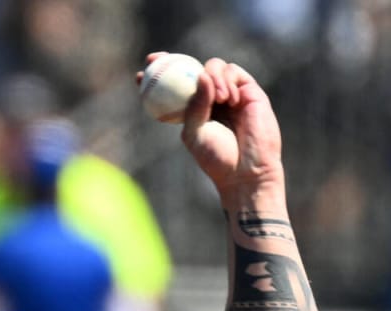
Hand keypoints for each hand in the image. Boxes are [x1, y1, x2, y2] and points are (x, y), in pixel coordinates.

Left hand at [144, 54, 284, 196]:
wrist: (246, 170)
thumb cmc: (217, 157)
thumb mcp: (194, 133)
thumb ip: (194, 106)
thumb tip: (200, 76)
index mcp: (193, 109)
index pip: (174, 87)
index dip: (159, 75)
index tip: (142, 71)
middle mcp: (211, 98)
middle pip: (192, 69)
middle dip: (172, 59)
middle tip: (158, 59)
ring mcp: (229, 92)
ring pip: (213, 66)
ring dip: (211, 76)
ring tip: (218, 99)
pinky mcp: (248, 90)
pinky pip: (234, 72)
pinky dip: (227, 80)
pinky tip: (228, 98)